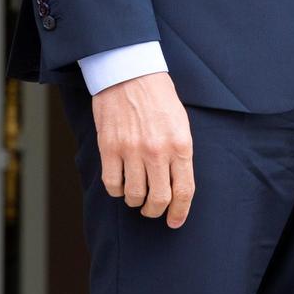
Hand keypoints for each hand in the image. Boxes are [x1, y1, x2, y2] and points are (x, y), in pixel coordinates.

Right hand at [92, 72, 195, 228]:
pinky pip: (112, 184)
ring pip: (134, 195)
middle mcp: (157, 150)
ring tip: (135, 194)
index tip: (174, 222)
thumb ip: (180, 153)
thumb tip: (176, 185)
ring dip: (135, 201)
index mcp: (180, 144)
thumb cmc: (158, 96)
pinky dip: (117, 190)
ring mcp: (132, 150)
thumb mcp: (180, 122)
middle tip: (152, 210)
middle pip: (158, 199)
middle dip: (155, 211)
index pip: (184, 191)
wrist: (129, 72)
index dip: (179, 212)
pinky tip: (120, 183)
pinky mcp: (109, 147)